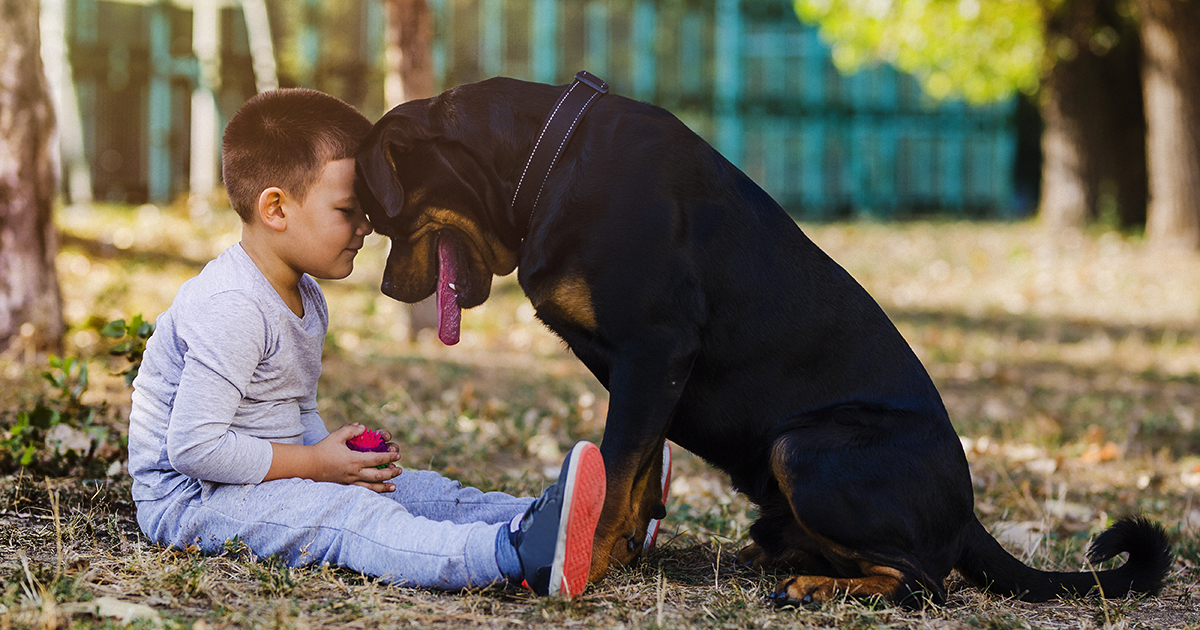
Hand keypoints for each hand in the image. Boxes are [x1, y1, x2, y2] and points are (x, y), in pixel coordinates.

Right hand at [266, 423, 400, 491]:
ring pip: (371, 487)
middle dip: (391, 473)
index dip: (389, 457)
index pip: (377, 459)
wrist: (308, 465)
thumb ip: (350, 430)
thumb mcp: (336, 436)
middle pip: (378, 475)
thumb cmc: (322, 449)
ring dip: (384, 486)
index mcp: (354, 460)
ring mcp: (350, 481)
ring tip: (394, 486)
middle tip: (400, 470)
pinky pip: (361, 490)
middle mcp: (354, 472)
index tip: (398, 456)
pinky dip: (372, 492)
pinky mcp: (345, 486)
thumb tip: (363, 427)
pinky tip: (378, 492)